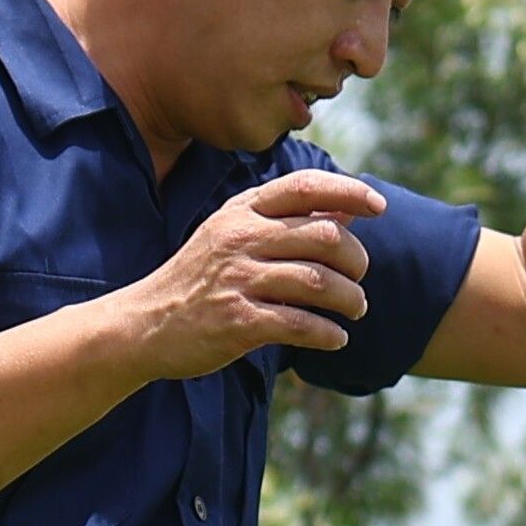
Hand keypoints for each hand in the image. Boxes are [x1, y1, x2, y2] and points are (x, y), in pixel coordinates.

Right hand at [112, 168, 381, 368]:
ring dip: (349, 298)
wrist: (146, 323)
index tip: (379, 206)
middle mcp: (240, 238)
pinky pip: (300, 323)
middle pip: (323, 235)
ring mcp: (237, 279)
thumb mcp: (234, 234)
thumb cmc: (201, 278)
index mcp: (241, 211)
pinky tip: (336, 338)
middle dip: (355, 258)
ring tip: (355, 309)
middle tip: (360, 278)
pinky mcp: (237, 321)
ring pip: (318, 281)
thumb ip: (288, 219)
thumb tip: (349, 208)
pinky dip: (327, 333)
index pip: (304, 187)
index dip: (348, 191)